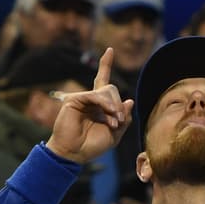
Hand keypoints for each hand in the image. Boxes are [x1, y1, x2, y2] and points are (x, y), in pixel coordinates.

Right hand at [46, 48, 132, 163]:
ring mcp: (82, 98)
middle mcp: (91, 99)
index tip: (109, 50)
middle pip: (111, 89)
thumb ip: (123, 118)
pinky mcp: (74, 100)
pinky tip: (109, 115)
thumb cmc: (93, 145)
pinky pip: (95, 95)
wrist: (75, 153)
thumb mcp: (115, 134)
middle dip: (119, 105)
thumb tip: (129, 100)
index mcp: (100, 106)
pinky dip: (106, 105)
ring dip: (114, 107)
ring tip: (114, 123)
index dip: (105, 65)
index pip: (104, 82)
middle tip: (119, 122)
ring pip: (106, 91)